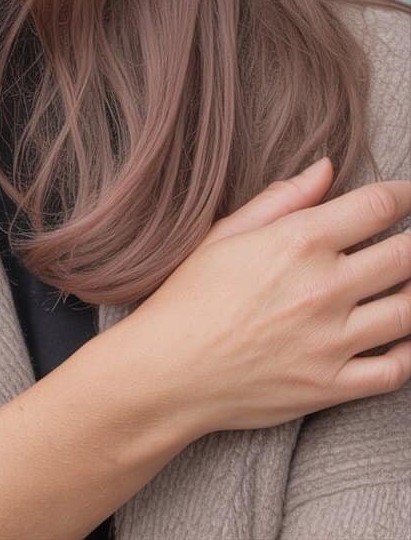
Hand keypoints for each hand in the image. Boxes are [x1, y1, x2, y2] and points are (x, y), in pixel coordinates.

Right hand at [120, 157, 410, 435]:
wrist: (168, 371)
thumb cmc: (191, 296)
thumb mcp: (228, 233)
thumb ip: (284, 198)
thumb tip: (326, 167)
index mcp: (299, 241)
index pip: (377, 207)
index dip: (404, 196)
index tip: (408, 196)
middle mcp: (324, 288)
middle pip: (405, 256)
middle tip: (409, 241)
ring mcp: (332, 341)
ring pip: (409, 311)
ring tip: (404, 283)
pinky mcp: (332, 387)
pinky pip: (395, 370)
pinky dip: (408, 351)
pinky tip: (399, 336)